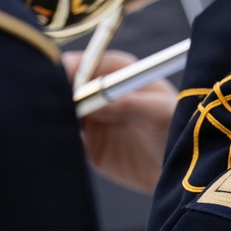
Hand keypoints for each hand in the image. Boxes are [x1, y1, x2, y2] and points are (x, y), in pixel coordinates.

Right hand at [62, 49, 177, 194]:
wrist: (181, 167)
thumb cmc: (179, 131)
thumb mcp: (161, 114)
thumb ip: (132, 105)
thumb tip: (98, 102)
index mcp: (118, 72)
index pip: (83, 63)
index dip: (65, 70)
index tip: (56, 84)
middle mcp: (100, 91)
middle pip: (63, 86)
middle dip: (51, 95)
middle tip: (49, 110)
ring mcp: (91, 117)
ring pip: (59, 112)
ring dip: (51, 118)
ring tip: (54, 129)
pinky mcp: (87, 144)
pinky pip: (64, 139)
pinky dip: (56, 141)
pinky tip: (57, 147)